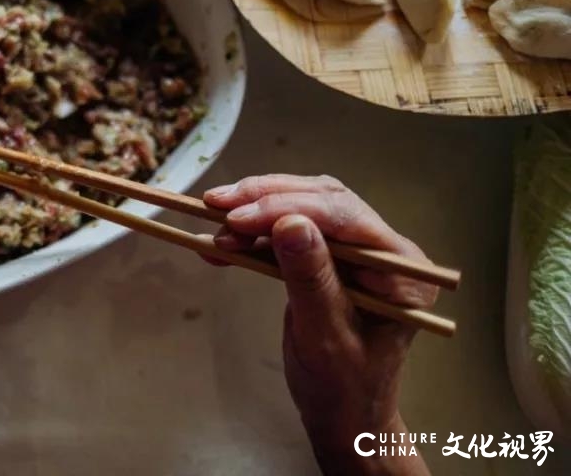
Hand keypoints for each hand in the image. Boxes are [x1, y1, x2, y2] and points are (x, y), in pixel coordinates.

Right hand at [204, 175, 435, 475]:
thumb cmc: (342, 386)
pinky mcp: (327, 256)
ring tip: (214, 228)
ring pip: (301, 208)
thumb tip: (289, 223)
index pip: (344, 216)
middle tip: (216, 206)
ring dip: (253, 213)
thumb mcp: (325, 336)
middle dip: (265, 200)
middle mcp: (383, 248)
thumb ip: (311, 278)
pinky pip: (288, 232)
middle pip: (322, 200)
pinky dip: (252, 234)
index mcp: (401, 267)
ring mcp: (355, 250)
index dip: (288, 207)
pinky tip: (220, 243)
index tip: (238, 216)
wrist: (342, 414)